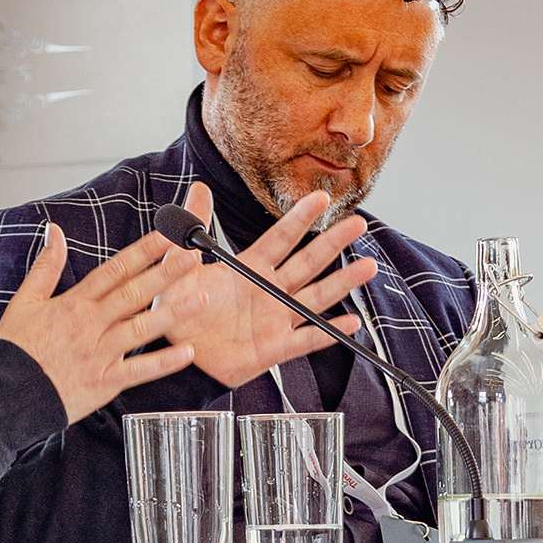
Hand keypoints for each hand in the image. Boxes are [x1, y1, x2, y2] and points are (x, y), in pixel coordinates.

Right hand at [0, 224, 205, 423]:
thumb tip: (53, 232)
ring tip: (201, 298)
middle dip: (165, 273)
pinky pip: (139, 371)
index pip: (114, 270)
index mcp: (74, 303)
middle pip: (134, 293)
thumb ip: (45, 266)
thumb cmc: (16, 351)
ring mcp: (99, 354)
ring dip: (173, 313)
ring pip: (142, 328)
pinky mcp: (104, 382)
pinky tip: (187, 352)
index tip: (166, 236)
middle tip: (193, 256)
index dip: (142, 251)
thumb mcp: (24, 301)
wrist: (6, 395)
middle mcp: (90, 325)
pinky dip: (164, 363)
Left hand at [149, 183, 376, 389]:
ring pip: (315, 297)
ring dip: (341, 283)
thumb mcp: (181, 266)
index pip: (280, 238)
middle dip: (332, 243)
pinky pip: (305, 340)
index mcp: (249, 268)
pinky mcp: (273, 347)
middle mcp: (268, 290)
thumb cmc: (180, 309)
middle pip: (307, 262)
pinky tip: (350, 324)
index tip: (321, 198)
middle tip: (357, 224)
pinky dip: (327, 333)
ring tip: (367, 267)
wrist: (174, 353)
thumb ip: (193, 228)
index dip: (300, 218)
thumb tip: (198, 190)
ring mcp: (274, 318)